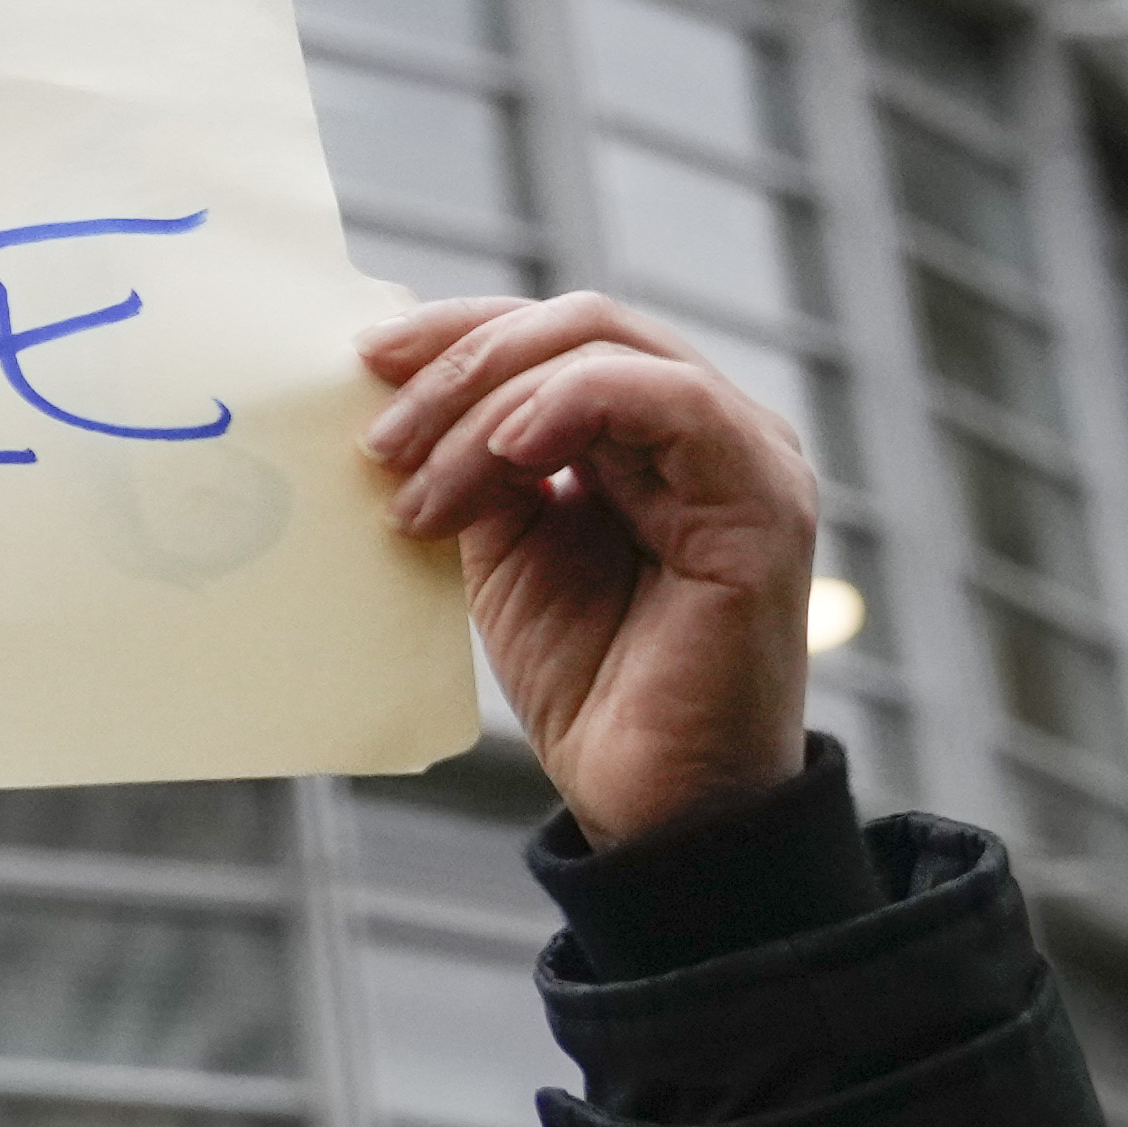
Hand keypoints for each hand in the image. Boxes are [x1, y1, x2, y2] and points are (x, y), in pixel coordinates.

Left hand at [356, 293, 820, 853]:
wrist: (648, 802)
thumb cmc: (588, 686)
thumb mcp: (503, 550)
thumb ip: (476, 464)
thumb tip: (397, 387)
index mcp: (650, 434)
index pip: (554, 336)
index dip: (457, 333)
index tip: (364, 362)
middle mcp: (707, 428)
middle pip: (577, 325)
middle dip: (461, 359)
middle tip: (379, 436)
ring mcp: (745, 452)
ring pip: (607, 349)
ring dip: (489, 399)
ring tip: (418, 484)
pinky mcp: (762, 495)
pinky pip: (669, 398)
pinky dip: (570, 403)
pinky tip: (504, 453)